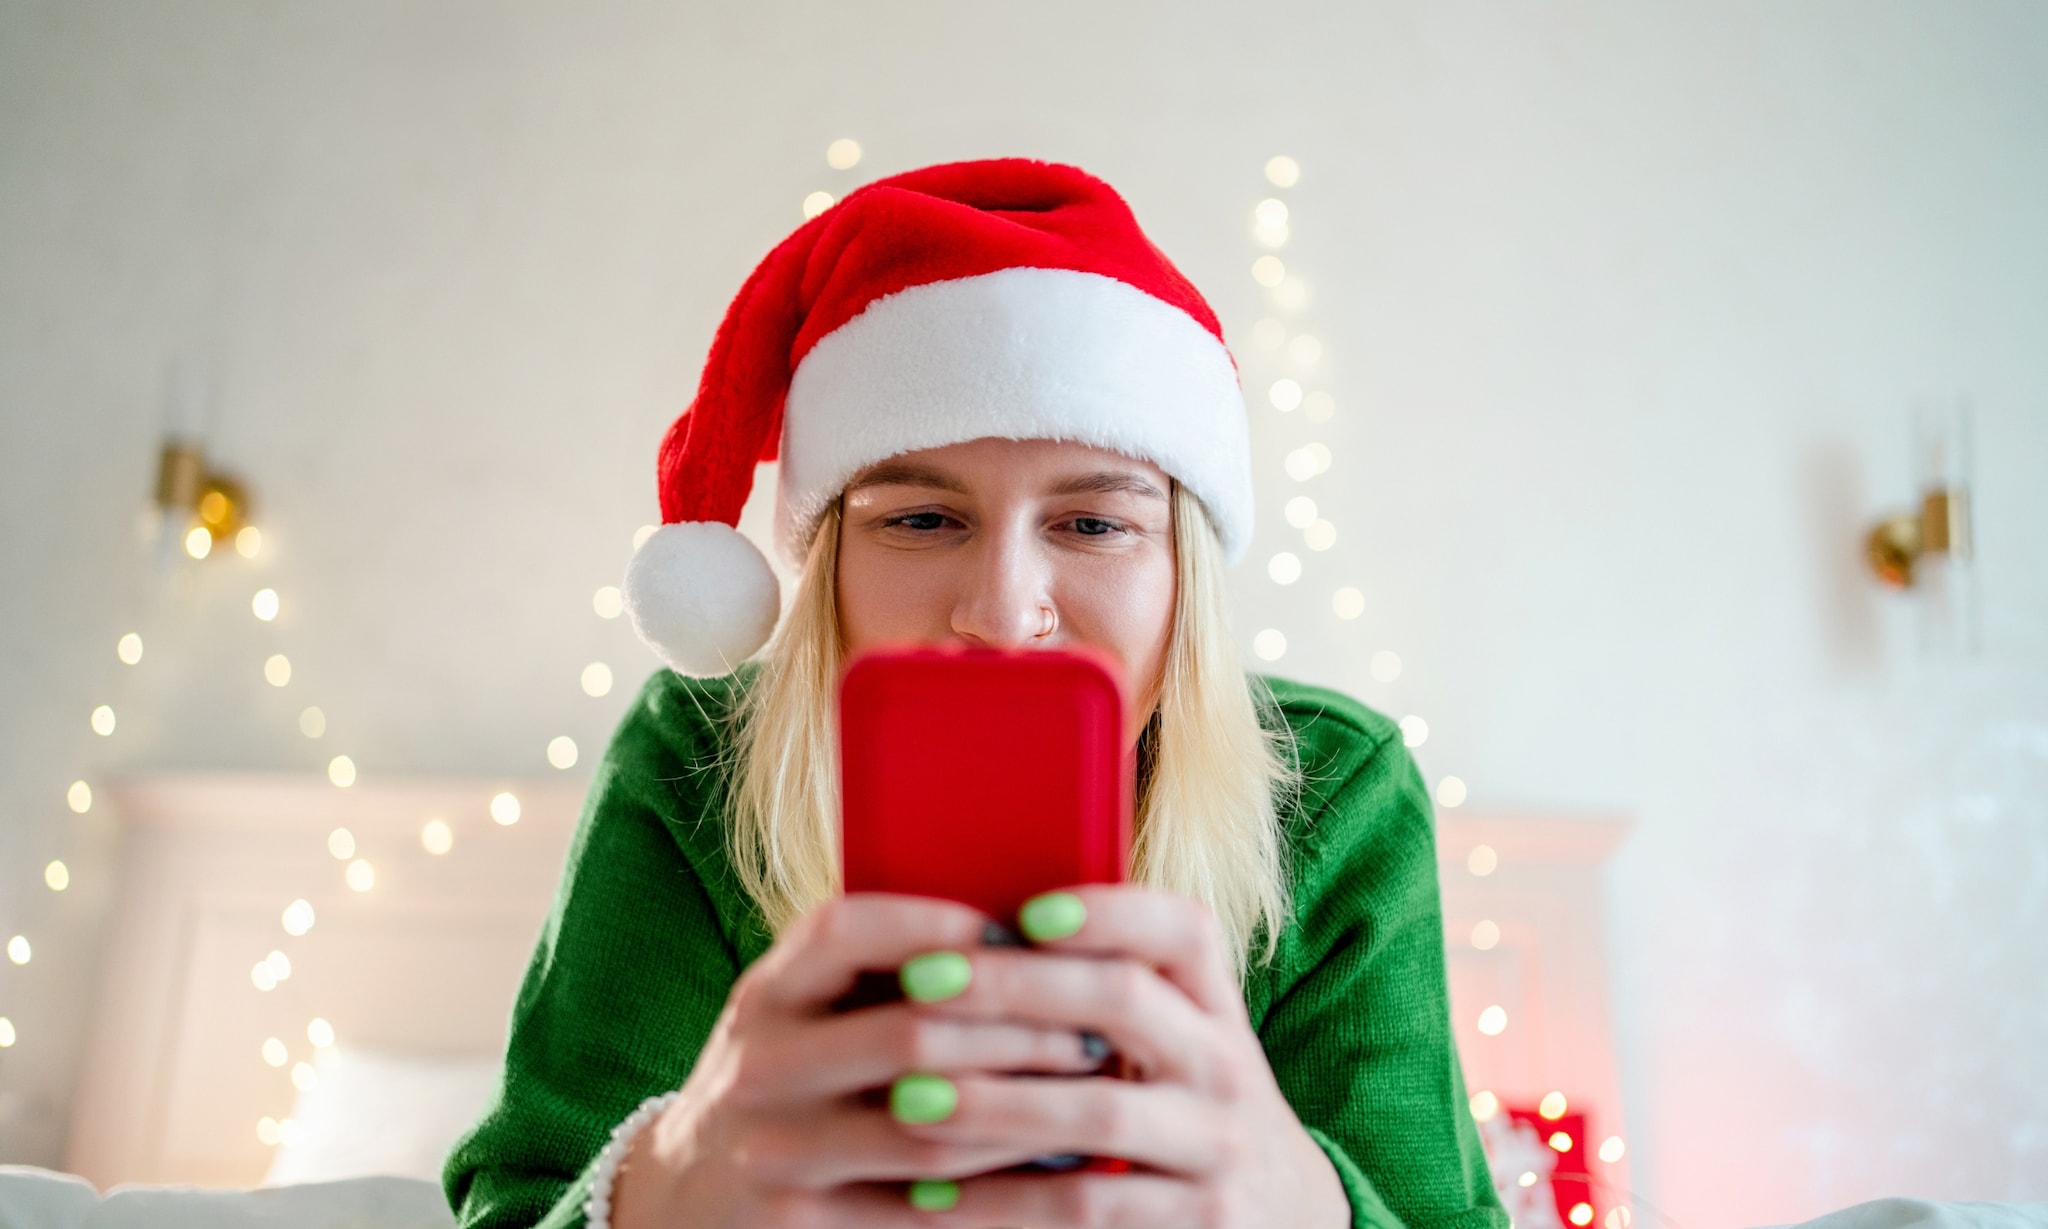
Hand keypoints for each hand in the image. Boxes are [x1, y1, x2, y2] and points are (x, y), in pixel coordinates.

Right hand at [608, 893, 1107, 1228]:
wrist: (688, 1198)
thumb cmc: (782, 1081)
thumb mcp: (795, 1013)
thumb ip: (870, 972)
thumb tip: (1016, 930)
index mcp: (764, 996)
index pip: (844, 933)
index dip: (936, 923)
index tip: (1018, 929)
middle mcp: (761, 1070)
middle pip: (911, 1036)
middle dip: (1019, 1028)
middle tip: (1095, 1022)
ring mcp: (779, 1156)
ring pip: (931, 1132)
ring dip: (1028, 1111)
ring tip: (1092, 1089)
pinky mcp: (806, 1228)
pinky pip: (926, 1214)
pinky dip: (1003, 1190)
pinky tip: (1058, 1168)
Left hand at [891, 884, 1351, 1228]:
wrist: (1280, 1216)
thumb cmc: (1183, 1108)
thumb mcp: (1177, 1044)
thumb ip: (1105, 995)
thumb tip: (968, 934)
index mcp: (1213, 1004)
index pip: (1183, 929)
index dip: (1109, 910)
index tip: (1025, 909)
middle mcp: (1224, 1066)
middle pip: (1125, 1001)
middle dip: (1014, 986)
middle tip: (919, 981)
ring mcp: (1216, 1147)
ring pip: (1098, 1111)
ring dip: (992, 1103)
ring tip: (907, 1099)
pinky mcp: (1200, 1223)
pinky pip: (1085, 1206)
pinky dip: (1002, 1200)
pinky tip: (932, 1193)